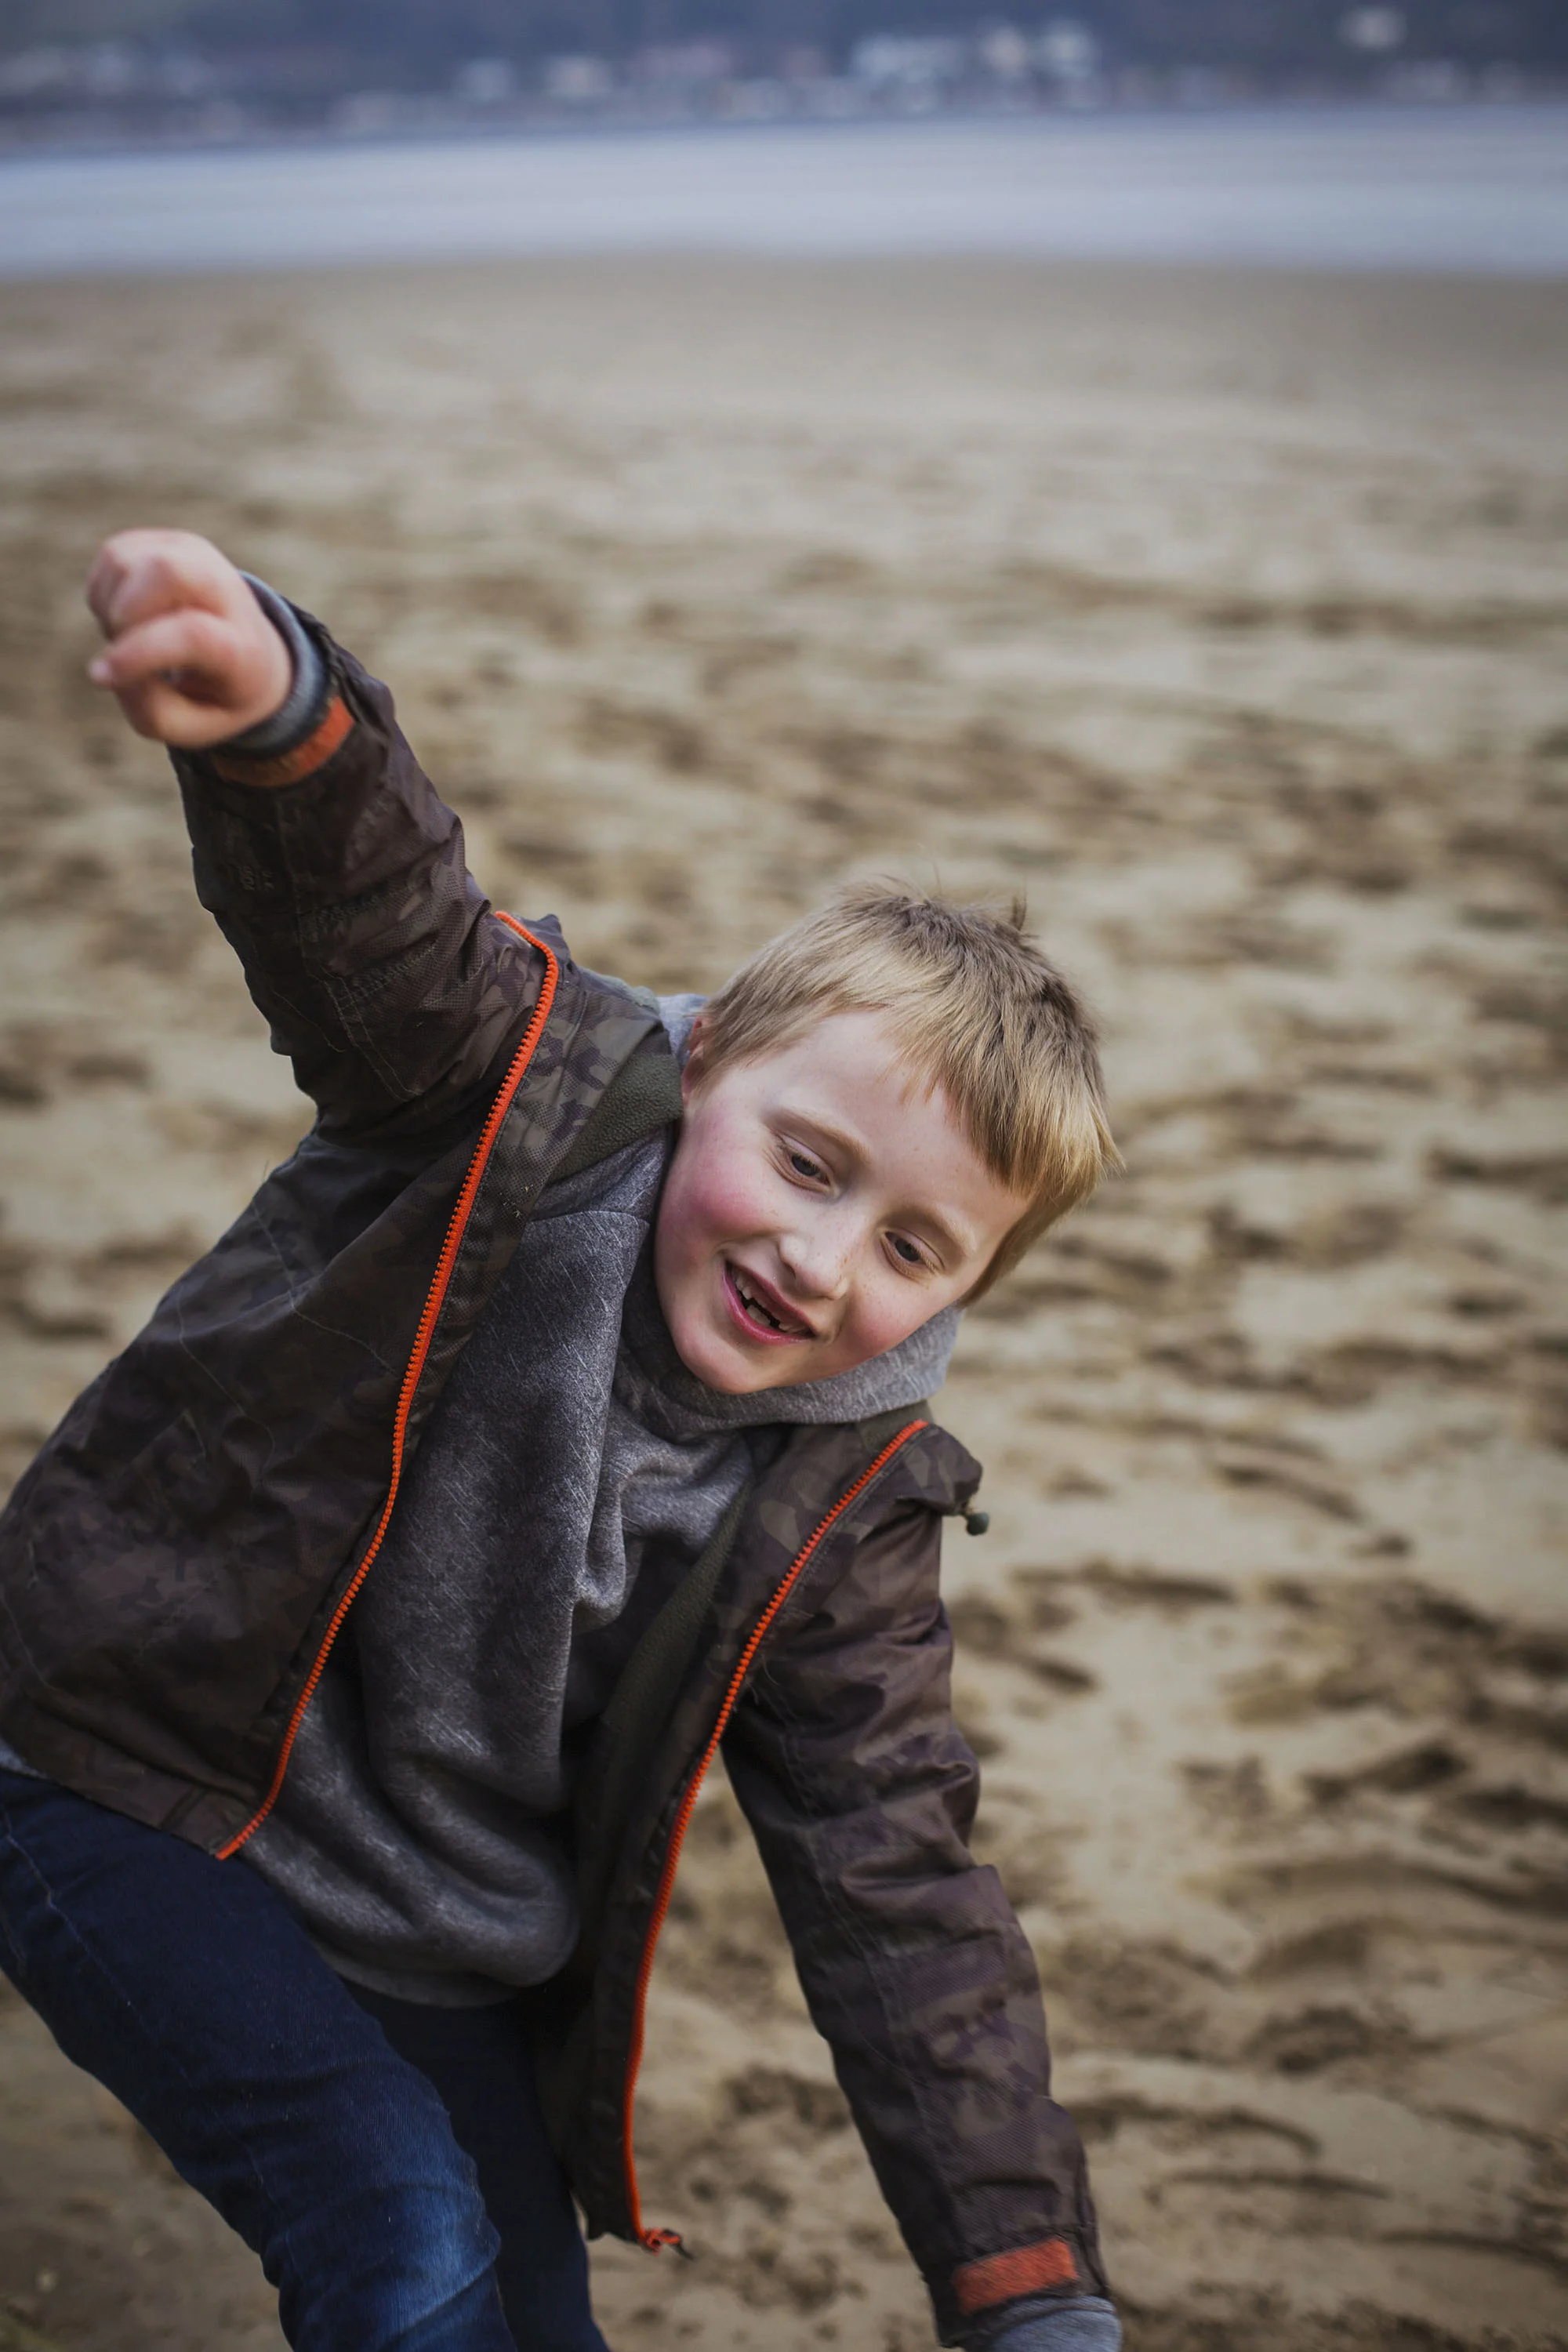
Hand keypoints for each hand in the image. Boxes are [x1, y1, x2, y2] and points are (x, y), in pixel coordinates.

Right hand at [86, 528, 291, 747]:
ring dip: (110, 609)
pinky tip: (131, 617)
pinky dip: (106, 594)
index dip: (139, 654)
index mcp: (242, 646)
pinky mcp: (166, 540)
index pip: (191, 634)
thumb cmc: (215, 693)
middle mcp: (226, 588)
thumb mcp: (193, 725)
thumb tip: (106, 669)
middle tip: (126, 646)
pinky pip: (112, 556)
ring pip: (124, 561)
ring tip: (133, 637)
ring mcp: (197, 555)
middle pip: (164, 570)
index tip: (103, 677)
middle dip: (122, 614)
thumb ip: (151, 709)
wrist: (251, 650)